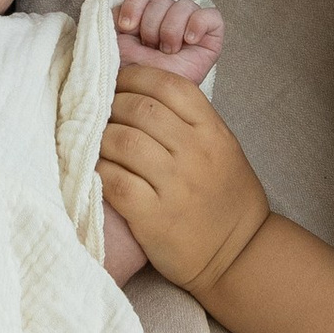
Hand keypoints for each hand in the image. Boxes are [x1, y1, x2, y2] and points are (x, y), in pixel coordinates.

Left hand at [98, 64, 271, 303]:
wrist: (239, 255)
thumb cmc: (225, 198)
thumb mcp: (222, 148)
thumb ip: (189, 120)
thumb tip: (138, 91)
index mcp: (213, 131)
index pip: (169, 86)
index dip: (136, 77)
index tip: (117, 82)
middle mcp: (196, 153)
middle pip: (141, 109)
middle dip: (112, 105)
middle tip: (99, 112)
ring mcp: (175, 185)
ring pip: (123, 141)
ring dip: (99, 137)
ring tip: (94, 141)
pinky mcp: (153, 217)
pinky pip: (114, 181)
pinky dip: (98, 171)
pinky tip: (96, 171)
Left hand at [111, 0, 224, 80]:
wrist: (149, 98)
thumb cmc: (132, 75)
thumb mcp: (114, 42)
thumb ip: (113, 17)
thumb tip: (118, 4)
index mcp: (146, 17)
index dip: (134, 5)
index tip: (126, 27)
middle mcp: (169, 19)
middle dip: (151, 25)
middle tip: (150, 48)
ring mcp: (191, 28)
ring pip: (184, 5)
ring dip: (171, 28)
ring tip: (167, 50)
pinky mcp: (211, 39)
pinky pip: (211, 16)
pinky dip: (198, 23)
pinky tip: (189, 39)